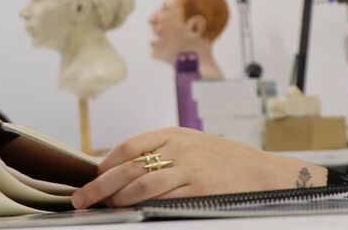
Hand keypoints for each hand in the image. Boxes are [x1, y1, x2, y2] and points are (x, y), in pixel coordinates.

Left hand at [71, 127, 327, 208]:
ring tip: (105, 208)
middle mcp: (178, 148)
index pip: (129, 146)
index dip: (106, 163)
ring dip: (117, 198)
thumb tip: (127, 167)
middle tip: (83, 198)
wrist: (264, 172)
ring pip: (141, 184)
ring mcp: (189, 169)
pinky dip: (143, 206)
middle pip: (128, 166)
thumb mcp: (193, 145)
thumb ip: (164, 152)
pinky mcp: (199, 190)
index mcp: (174, 134)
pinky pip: (163, 199)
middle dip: (100, 184)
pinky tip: (133, 212)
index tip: (93, 177)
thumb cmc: (227, 161)